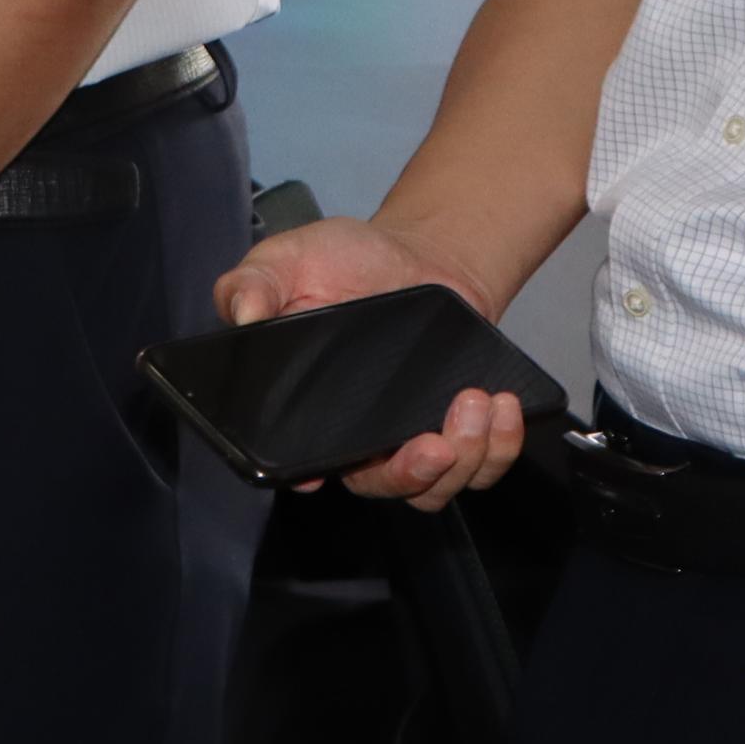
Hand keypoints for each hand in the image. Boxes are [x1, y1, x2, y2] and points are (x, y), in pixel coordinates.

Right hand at [215, 212, 527, 510]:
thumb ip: (253, 283)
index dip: (309, 475)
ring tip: (475, 402)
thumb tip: (242, 314)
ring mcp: (409, 439)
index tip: (323, 472)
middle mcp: (354, 437)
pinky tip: (502, 405)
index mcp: (302, 409)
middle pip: (376, 485)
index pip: (296, 459)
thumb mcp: (287, 259)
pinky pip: (481, 468)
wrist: (418, 254)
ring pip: (432, 488)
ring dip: (463, 459)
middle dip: (409, 474)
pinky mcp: (459, 432)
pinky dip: (500, 447)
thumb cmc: (345, 262)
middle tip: (434, 442)